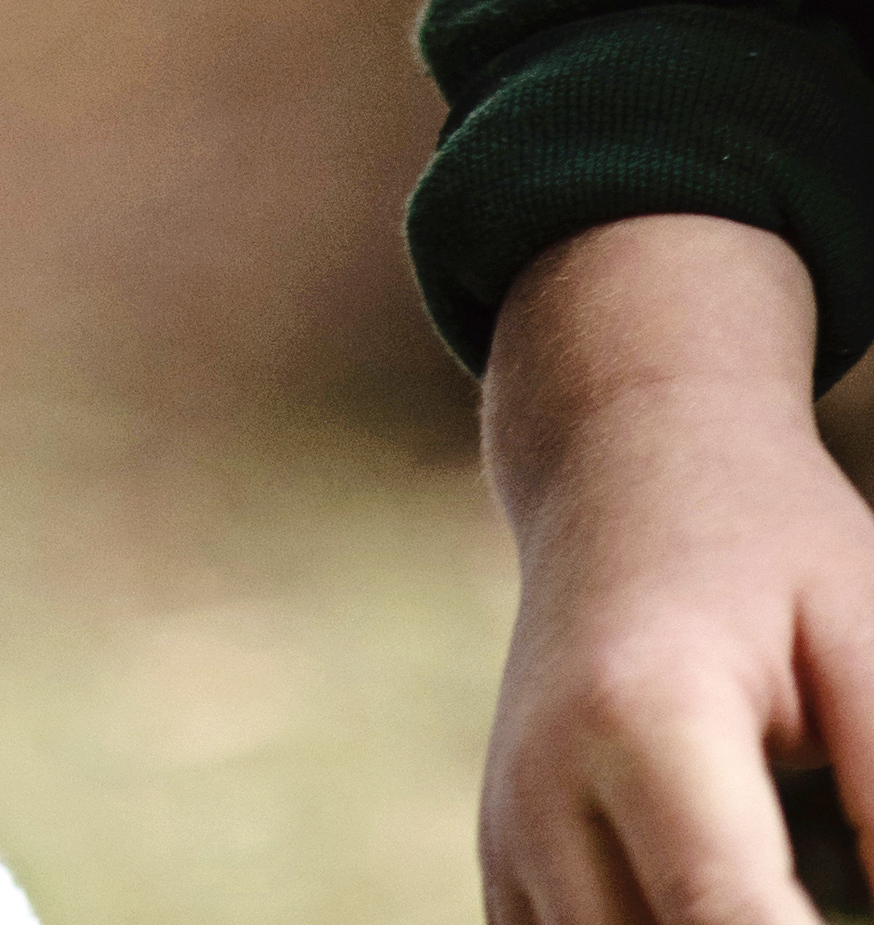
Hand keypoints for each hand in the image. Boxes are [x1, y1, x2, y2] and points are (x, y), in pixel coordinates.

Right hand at [479, 217, 873, 922]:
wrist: (621, 462)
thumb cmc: (771, 546)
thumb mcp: (865, 631)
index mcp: (640, 716)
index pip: (727, 918)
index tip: (858, 910)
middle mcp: (545, 793)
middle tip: (832, 880)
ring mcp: (511, 841)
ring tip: (793, 868)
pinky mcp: (504, 872)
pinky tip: (734, 890)